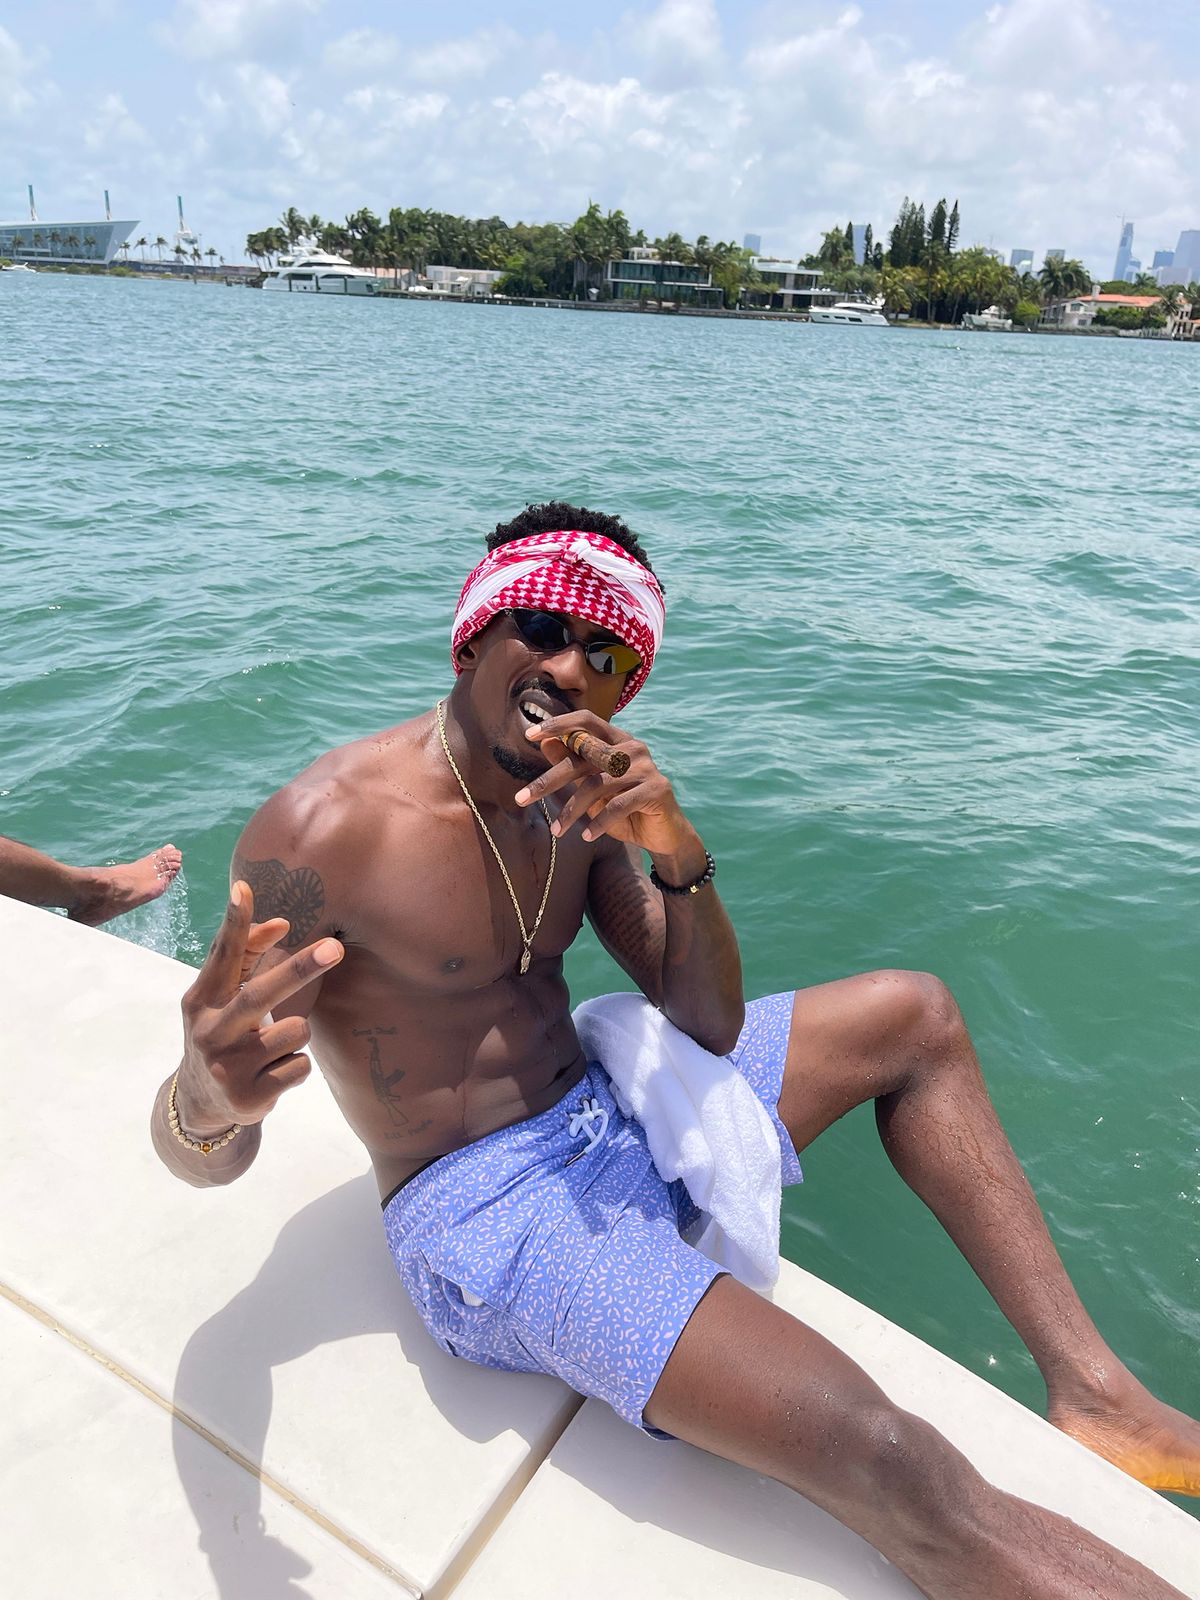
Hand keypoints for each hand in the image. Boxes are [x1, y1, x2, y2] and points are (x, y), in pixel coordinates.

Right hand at [177, 882, 342, 1133]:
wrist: (200, 1105)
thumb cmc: (222, 1035)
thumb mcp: (221, 1000)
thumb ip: (246, 960)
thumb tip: (281, 922)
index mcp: (201, 1001)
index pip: (221, 956)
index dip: (234, 923)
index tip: (244, 889)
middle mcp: (209, 1032)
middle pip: (260, 994)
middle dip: (299, 969)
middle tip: (335, 948)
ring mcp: (227, 1067)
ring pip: (296, 1030)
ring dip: (298, 1034)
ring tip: (274, 1047)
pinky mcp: (248, 1097)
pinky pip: (300, 1067)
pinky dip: (296, 1067)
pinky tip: (272, 1074)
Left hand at [515, 710, 696, 857]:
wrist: (664, 835)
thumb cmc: (624, 810)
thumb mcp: (593, 788)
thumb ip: (574, 765)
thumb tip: (546, 744)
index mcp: (617, 740)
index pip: (586, 721)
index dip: (558, 725)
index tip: (529, 735)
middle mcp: (632, 747)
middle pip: (583, 755)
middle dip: (550, 779)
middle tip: (522, 798)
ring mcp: (646, 767)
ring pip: (597, 784)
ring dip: (572, 810)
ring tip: (557, 830)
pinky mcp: (656, 789)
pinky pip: (619, 805)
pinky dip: (599, 822)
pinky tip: (586, 836)